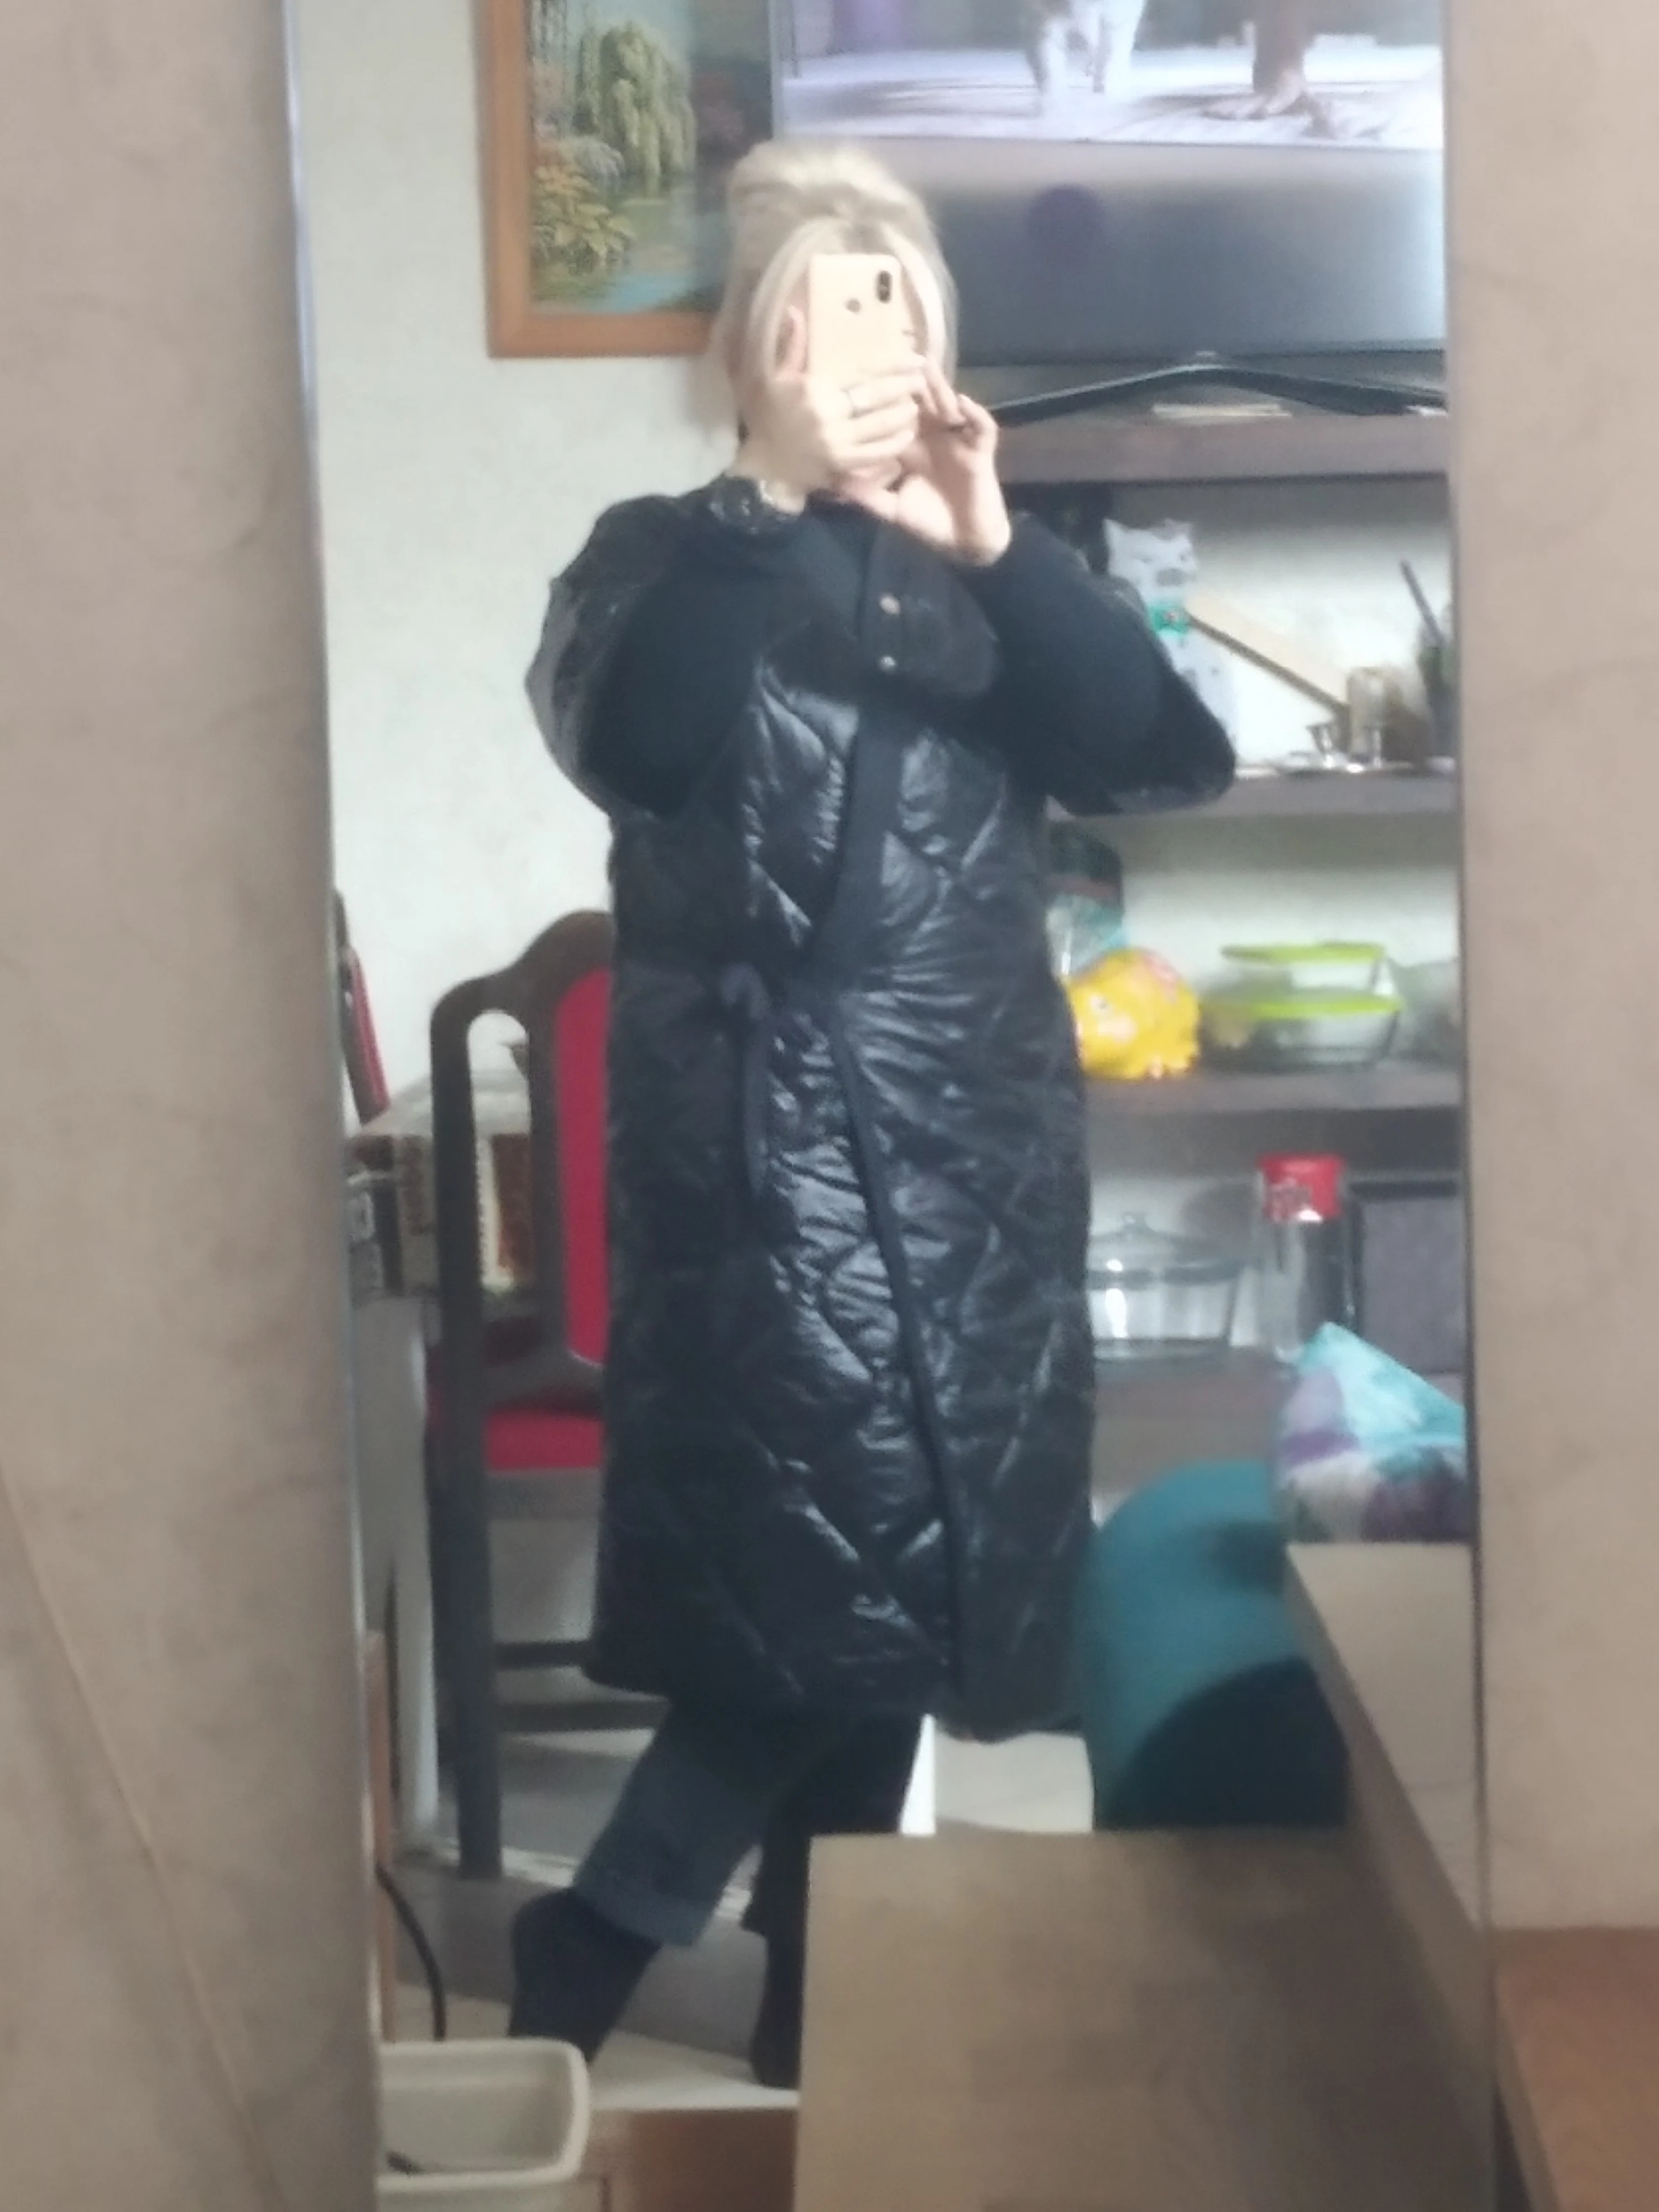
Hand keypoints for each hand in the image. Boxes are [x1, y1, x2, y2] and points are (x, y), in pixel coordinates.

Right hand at [733, 308, 925, 505]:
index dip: (893, 365)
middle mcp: (829, 416)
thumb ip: (791, 345)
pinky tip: (907, 434)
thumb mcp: (775, 376)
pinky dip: (893, 444)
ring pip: (880, 427)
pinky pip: (874, 454)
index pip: (862, 373)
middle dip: (904, 387)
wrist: (759, 462)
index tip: (915, 358)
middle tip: (923, 378)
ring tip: (918, 404)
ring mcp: (837, 444)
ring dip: (902, 415)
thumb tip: (795, 310)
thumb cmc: (768, 415)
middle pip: (876, 399)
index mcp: (815, 389)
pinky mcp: (841, 466)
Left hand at [839, 364, 1012, 565]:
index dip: (885, 399)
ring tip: (927, 371)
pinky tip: (962, 404)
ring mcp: (958, 442)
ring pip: (950, 407)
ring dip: (940, 390)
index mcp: (912, 448)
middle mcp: (934, 438)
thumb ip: (867, 495)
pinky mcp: (980, 451)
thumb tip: (833, 481)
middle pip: (923, 404)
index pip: (897, 417)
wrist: (965, 542)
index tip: (867, 378)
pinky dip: (975, 415)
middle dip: (912, 383)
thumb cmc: (930, 524)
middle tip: (898, 358)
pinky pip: (982, 428)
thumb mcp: (893, 510)